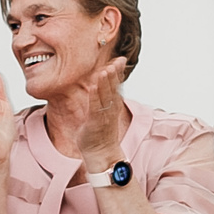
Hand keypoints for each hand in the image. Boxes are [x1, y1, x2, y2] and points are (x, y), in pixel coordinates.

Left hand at [73, 56, 129, 170]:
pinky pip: (95, 107)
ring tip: (106, 70)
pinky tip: (93, 86)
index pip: (117, 86)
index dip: (118, 73)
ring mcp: (104, 116)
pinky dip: (94, 96)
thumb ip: (102, 98)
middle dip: (115, 74)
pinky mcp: (95, 122)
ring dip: (105, 83)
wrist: (101, 153)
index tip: (120, 59)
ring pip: (105, 96)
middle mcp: (111, 109)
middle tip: (117, 60)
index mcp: (113, 105)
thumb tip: (99, 84)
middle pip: (114, 88)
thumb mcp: (103, 112)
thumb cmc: (100, 133)